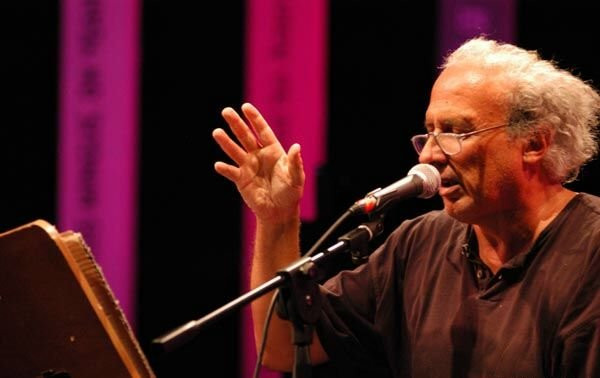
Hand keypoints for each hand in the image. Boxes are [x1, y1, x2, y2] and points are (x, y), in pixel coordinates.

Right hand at [212, 103, 304, 222]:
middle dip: (236, 124)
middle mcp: (258, 155)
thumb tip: (296, 147)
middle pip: (245, 136)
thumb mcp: (296, 177)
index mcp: (273, 150)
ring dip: (226, 142)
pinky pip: (232, 172)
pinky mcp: (241, 180)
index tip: (245, 107)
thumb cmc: (290, 193)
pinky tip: (219, 165)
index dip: (255, 119)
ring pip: (235, 151)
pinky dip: (225, 169)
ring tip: (217, 132)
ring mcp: (248, 166)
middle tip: (226, 111)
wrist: (280, 212)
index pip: (262, 131)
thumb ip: (295, 163)